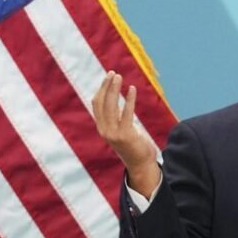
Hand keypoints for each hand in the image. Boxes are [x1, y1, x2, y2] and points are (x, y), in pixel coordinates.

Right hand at [92, 71, 160, 197]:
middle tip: (113, 73)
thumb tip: (113, 100)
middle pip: (102, 103)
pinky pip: (127, 113)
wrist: (140, 164)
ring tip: (120, 77)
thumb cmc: (133, 146)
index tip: (109, 78)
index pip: (97, 104)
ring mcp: (114, 133)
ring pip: (111, 106)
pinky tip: (132, 89)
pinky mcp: (125, 135)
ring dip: (115, 90)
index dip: (101, 89)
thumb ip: (115, 118)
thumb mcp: (120, 130)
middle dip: (107, 86)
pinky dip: (129, 100)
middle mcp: (105, 130)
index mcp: (102, 128)